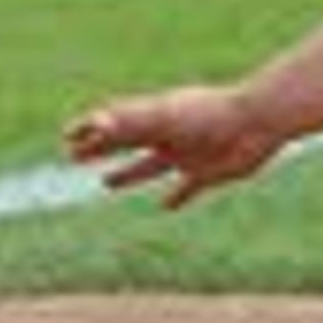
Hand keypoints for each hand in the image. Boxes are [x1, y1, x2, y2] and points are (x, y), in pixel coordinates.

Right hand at [64, 85, 283, 208]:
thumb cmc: (209, 114)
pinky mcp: (208, 173)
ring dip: (126, 174)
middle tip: (73, 157)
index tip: (66, 136)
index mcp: (153, 117)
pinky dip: (176, 197)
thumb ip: (130, 121)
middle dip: (100, 150)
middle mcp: (166, 135)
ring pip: (149, 167)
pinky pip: (187, 189)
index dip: (89, 129)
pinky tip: (165, 207)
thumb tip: (96, 123)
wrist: (257, 122)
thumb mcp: (163, 117)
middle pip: (125, 143)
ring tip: (106, 183)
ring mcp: (186, 154)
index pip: (114, 122)